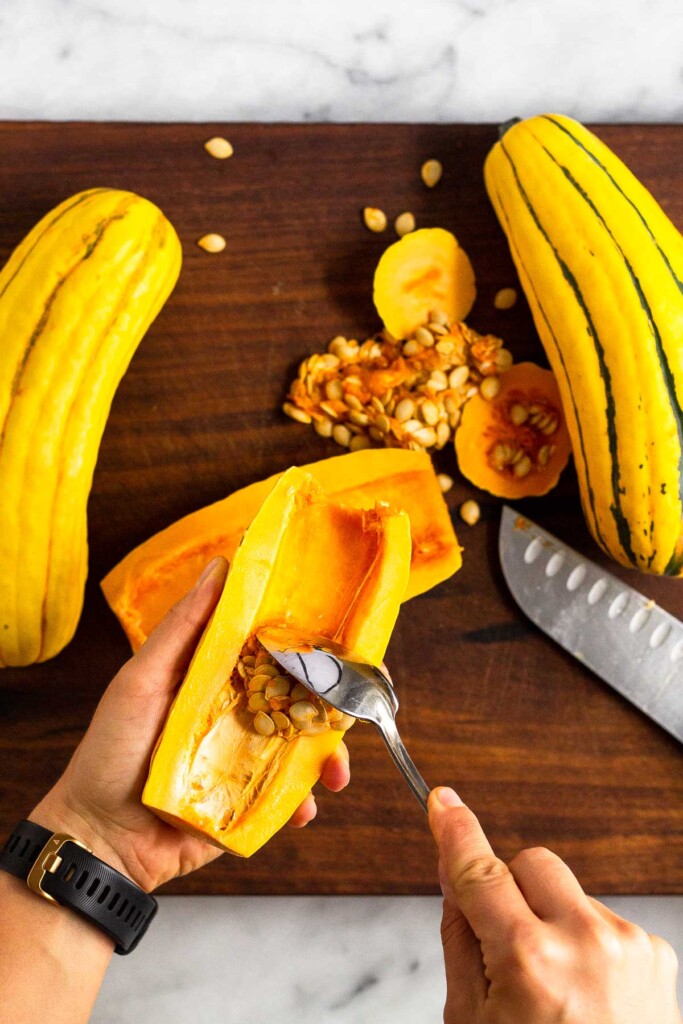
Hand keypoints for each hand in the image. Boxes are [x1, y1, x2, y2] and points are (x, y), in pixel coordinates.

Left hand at [31, 557, 349, 891]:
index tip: (343, 633)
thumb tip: (220, 567)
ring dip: (329, 756)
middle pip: (300, 697)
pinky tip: (305, 806)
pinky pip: (289, 797)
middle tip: (362, 703)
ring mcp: (247, 759)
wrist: (99, 839)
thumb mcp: (142, 680)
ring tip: (336, 771)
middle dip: (336, 701)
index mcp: (217, 677)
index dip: (308, 640)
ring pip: (305, 747)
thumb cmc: (110, 752)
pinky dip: (304, 800)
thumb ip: (183, 628)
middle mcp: (239, 713)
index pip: (271, 648)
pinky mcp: (250, 802)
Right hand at [429, 787, 680, 1023]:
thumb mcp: (471, 1022)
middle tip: (503, 941)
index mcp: (530, 962)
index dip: (455, 831)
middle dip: (508, 888)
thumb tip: (455, 878)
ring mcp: (627, 945)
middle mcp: (585, 942)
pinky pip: (603, 919)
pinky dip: (586, 942)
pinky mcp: (656, 953)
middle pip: (530, 862)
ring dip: (551, 919)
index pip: (480, 870)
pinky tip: (588, 993)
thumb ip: (460, 940)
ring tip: (555, 986)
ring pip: (568, 891)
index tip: (443, 802)